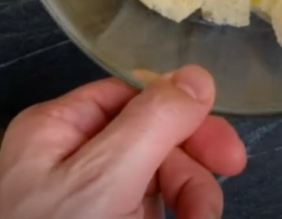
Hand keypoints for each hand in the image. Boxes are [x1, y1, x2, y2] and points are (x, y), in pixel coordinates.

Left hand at [0, 66, 245, 218]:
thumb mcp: (105, 176)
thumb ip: (153, 120)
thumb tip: (197, 76)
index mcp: (55, 129)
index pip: (132, 96)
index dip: (182, 116)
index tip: (223, 147)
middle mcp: (67, 159)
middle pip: (150, 139)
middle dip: (191, 167)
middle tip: (225, 187)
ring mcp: (82, 202)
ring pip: (155, 181)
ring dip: (189, 198)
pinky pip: (144, 213)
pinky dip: (172, 216)